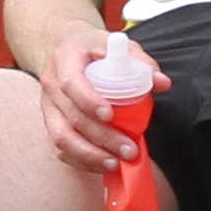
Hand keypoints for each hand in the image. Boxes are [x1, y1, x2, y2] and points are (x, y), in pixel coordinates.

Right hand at [35, 29, 151, 175]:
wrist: (62, 47)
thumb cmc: (93, 48)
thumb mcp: (117, 46)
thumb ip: (141, 63)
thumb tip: (162, 83)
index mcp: (66, 58)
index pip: (71, 83)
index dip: (89, 101)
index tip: (110, 116)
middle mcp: (51, 84)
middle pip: (72, 117)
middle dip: (102, 138)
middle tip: (129, 150)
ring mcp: (48, 106)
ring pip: (62, 138)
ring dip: (90, 155)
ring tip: (116, 163)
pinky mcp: (50, 123)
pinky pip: (60, 148)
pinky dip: (82, 160)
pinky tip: (104, 164)